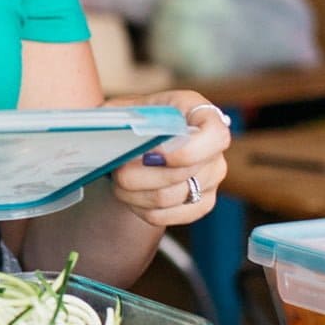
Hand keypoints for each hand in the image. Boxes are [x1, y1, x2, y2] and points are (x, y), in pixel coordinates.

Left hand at [107, 89, 230, 229]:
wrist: (137, 142)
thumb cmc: (134, 121)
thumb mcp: (125, 108)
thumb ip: (119, 116)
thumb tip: (108, 133)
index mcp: (201, 114)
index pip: (216, 135)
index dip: (188, 151)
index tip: (153, 155)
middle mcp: (214, 149)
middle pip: (183, 174)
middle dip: (140, 174)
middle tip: (118, 169)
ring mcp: (211, 178)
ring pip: (169, 197)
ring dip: (134, 192)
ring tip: (118, 180)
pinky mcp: (201, 203)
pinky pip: (166, 216)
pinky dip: (140, 207)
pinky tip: (130, 194)